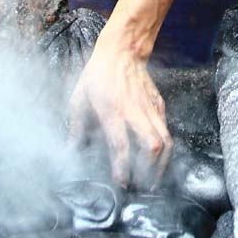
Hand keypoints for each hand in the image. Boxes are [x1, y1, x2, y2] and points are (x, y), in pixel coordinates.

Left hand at [69, 39, 171, 188]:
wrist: (122, 51)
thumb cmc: (98, 75)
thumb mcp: (79, 100)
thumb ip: (76, 128)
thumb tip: (71, 151)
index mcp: (112, 112)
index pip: (121, 146)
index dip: (123, 168)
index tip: (122, 183)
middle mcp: (135, 112)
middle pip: (153, 146)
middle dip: (151, 171)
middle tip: (143, 187)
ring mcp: (150, 108)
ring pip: (166, 141)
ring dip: (162, 164)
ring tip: (155, 179)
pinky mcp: (159, 105)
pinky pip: (167, 130)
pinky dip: (165, 147)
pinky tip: (157, 158)